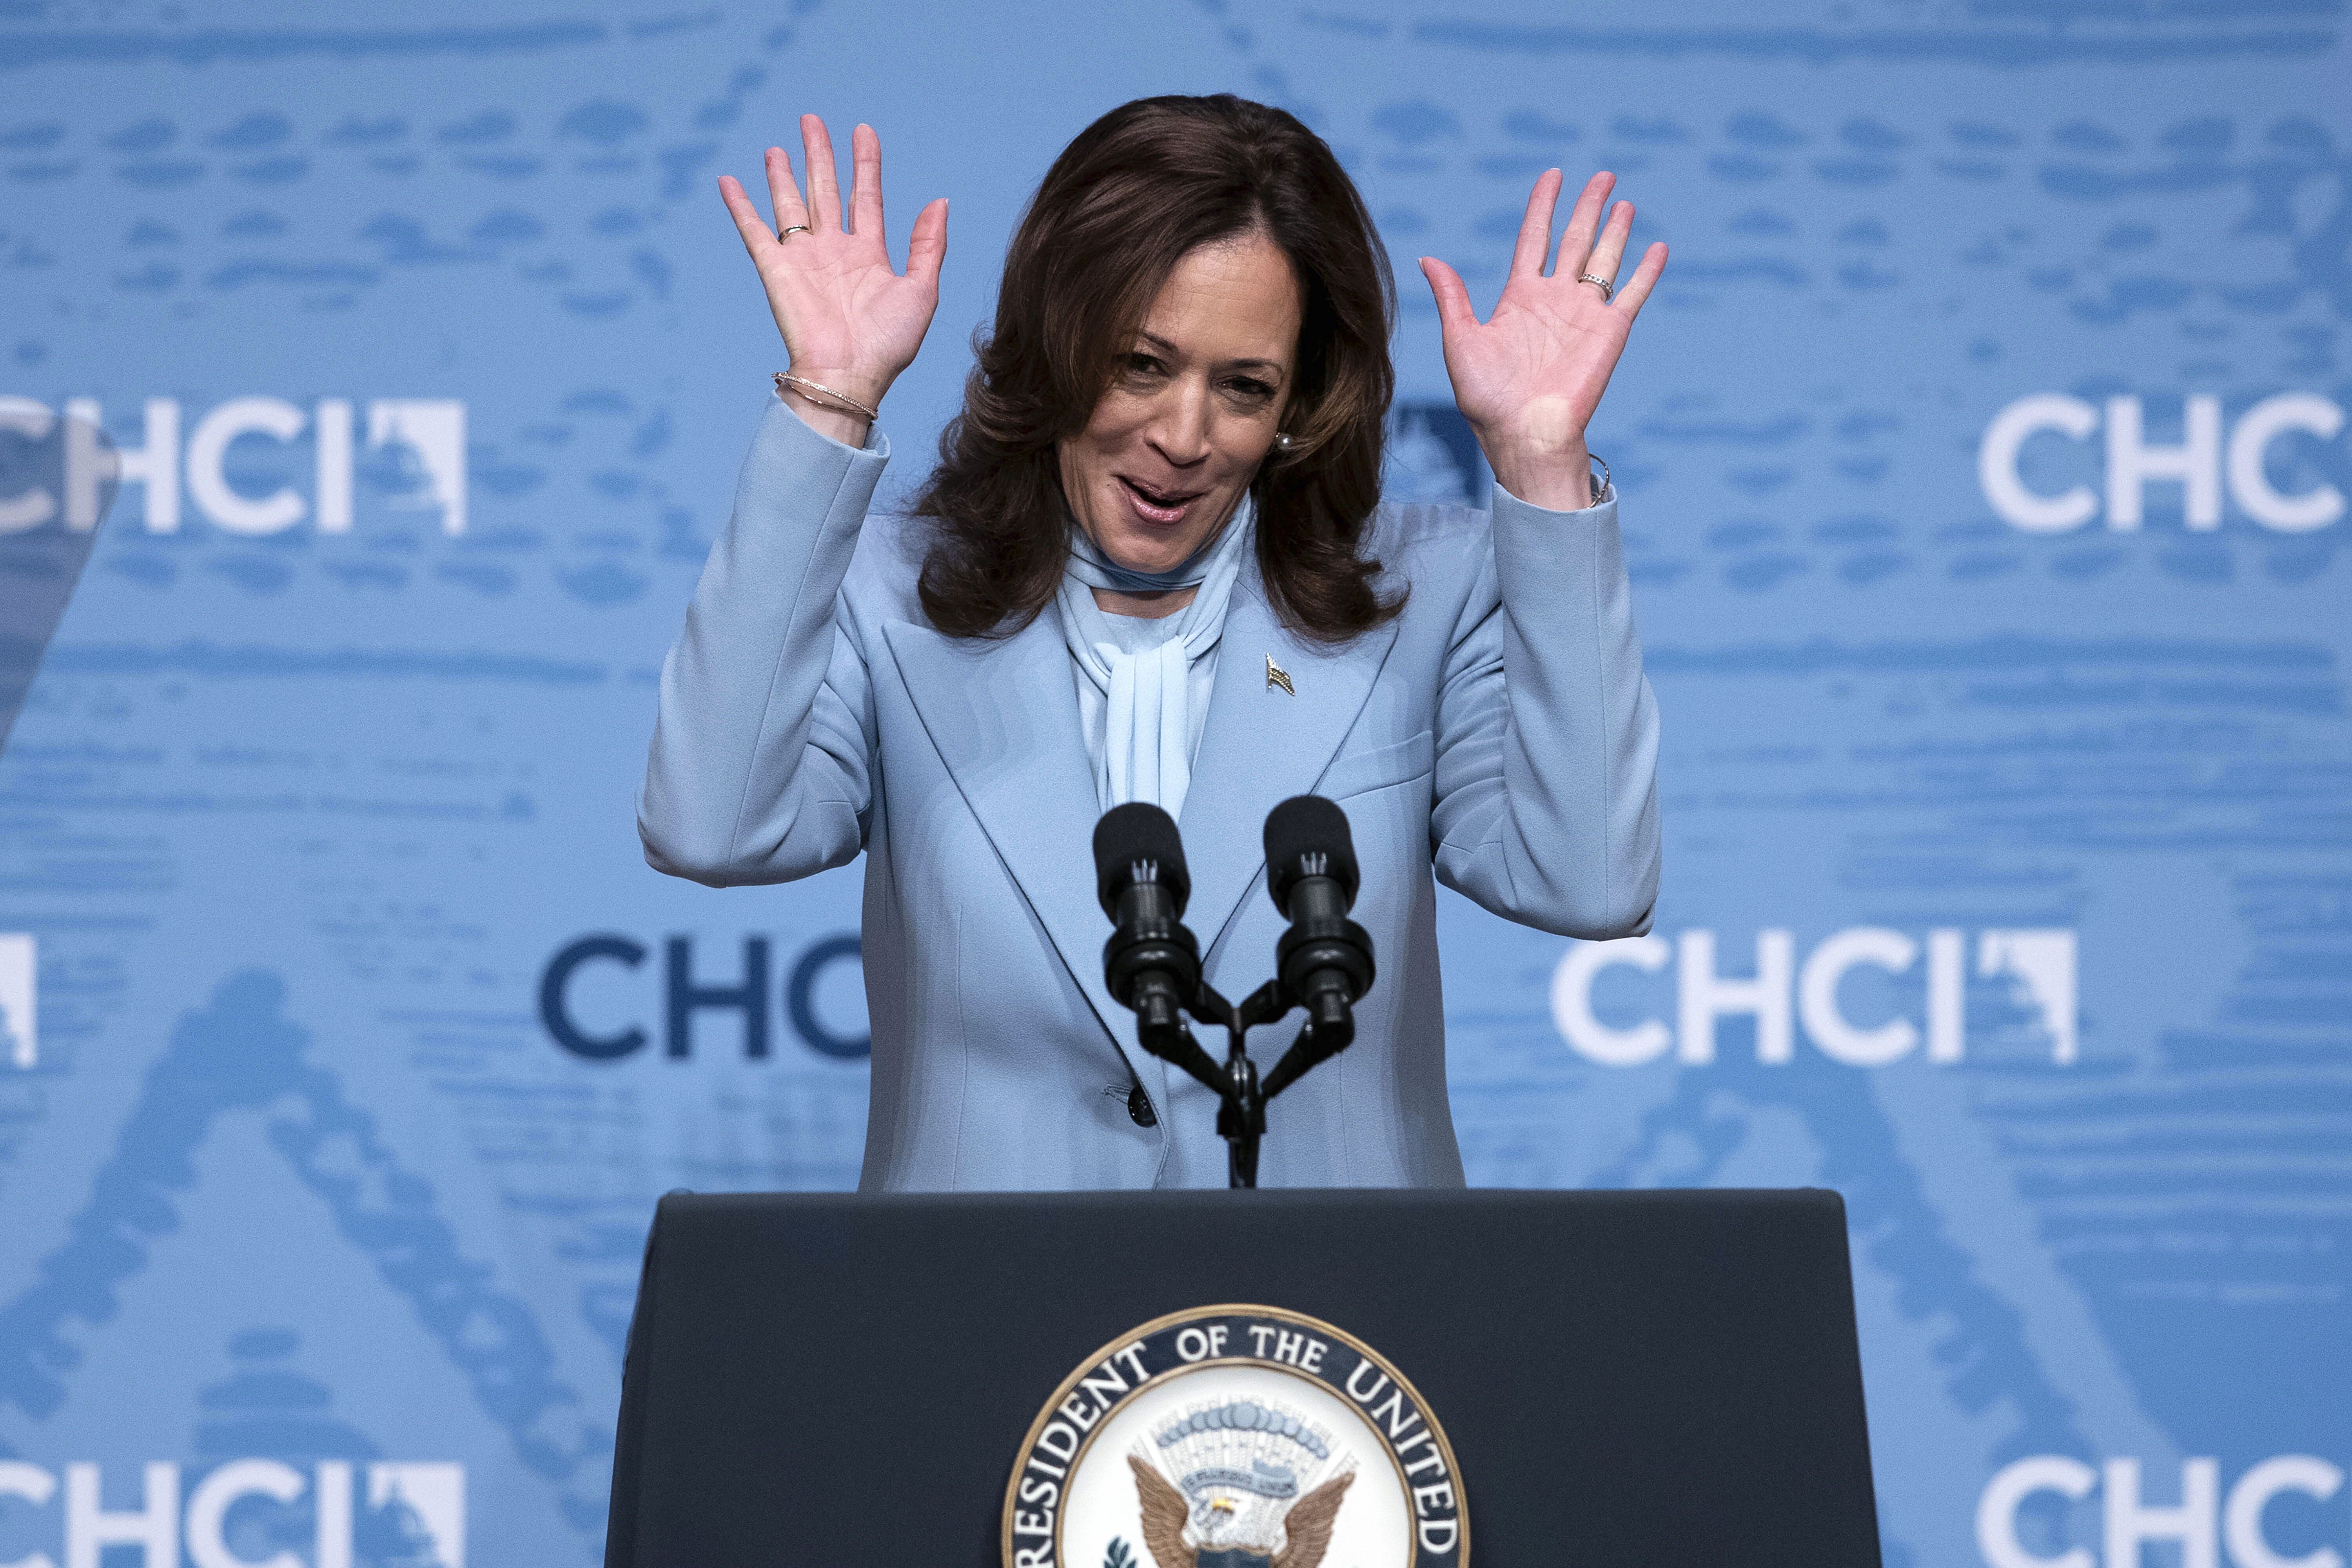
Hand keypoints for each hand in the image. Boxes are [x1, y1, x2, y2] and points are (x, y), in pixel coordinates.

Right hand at [718, 114, 946, 443]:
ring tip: (778, 146)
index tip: (864, 131)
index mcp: (868, 255)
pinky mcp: (775, 269)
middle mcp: (834, 252)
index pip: (865, 196)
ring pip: (791, 203)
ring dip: (783, 175)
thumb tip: (940, 201)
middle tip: (812, 121)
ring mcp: (803, 259)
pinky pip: (754, 230)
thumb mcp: (922, 291)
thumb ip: (929, 245)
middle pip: (825, 190)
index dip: (865, 164)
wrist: (849, 375)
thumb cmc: (887, 344)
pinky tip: (729, 181)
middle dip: (820, 155)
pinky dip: (740, 206)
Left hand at [1420, 171, 1665, 509]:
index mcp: (1519, 297)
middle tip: (1603, 175)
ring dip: (1615, 229)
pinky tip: (1658, 246)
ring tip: (1623, 201)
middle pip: (1574, 239)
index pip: (1534, 237)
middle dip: (1587, 206)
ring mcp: (1584, 314)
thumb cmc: (1488, 398)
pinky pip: (1632, 293)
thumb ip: (1452, 298)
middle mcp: (1554, 300)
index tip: (1553, 175)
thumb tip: (1428, 258)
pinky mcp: (1610, 332)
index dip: (1543, 205)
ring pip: (1603, 259)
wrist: (1524, 434)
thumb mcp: (1460, 342)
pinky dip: (1646, 271)